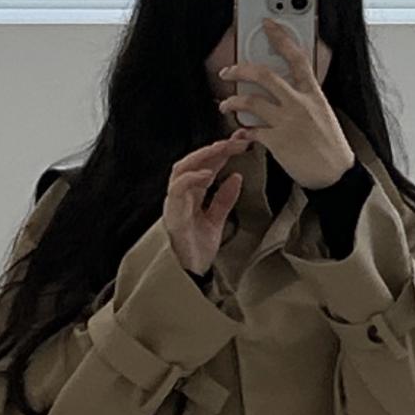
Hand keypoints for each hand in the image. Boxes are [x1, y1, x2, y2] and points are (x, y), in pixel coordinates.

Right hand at [164, 130, 252, 277]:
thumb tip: (236, 177)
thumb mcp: (217, 220)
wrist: (190, 273)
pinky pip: (178, 189)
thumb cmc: (198, 249)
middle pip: (194, 162)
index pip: (206, 166)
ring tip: (222, 148)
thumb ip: (224, 199)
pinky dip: (192, 178)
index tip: (242, 142)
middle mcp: (181, 194)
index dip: (222, 152)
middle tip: (236, 140)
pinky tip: (208, 173)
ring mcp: (175, 202)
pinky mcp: (173, 214)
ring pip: (182, 169)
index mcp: (192, 194)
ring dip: (202, 156)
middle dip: (214, 148)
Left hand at [216, 20, 353, 187]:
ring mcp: (287, 122)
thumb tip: (286, 88)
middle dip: (240, 69)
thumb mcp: (323, 112)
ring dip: (232, 102)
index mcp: (313, 93)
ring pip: (250, 102)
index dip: (281, 37)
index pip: (296, 57)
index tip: (268, 24)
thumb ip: (305, 97)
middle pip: (264, 75)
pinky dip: (242, 131)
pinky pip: (251, 131)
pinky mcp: (277, 142)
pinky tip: (240, 133)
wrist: (335, 174)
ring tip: (226, 105)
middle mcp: (299, 104)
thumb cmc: (331, 145)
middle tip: (228, 71)